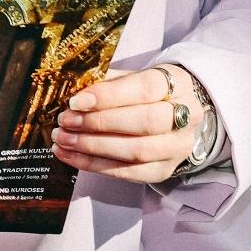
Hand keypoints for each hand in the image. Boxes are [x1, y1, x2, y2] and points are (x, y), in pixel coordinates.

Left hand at [53, 64, 204, 184]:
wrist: (172, 119)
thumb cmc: (143, 95)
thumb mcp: (128, 78)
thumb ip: (104, 81)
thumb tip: (73, 91)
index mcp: (178, 84)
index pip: (146, 88)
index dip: (109, 95)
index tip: (76, 101)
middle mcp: (186, 117)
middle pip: (145, 122)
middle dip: (99, 123)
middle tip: (66, 121)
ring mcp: (177, 147)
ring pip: (137, 150)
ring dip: (93, 146)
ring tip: (63, 139)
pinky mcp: (164, 170)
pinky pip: (128, 172)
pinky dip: (94, 165)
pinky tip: (69, 155)